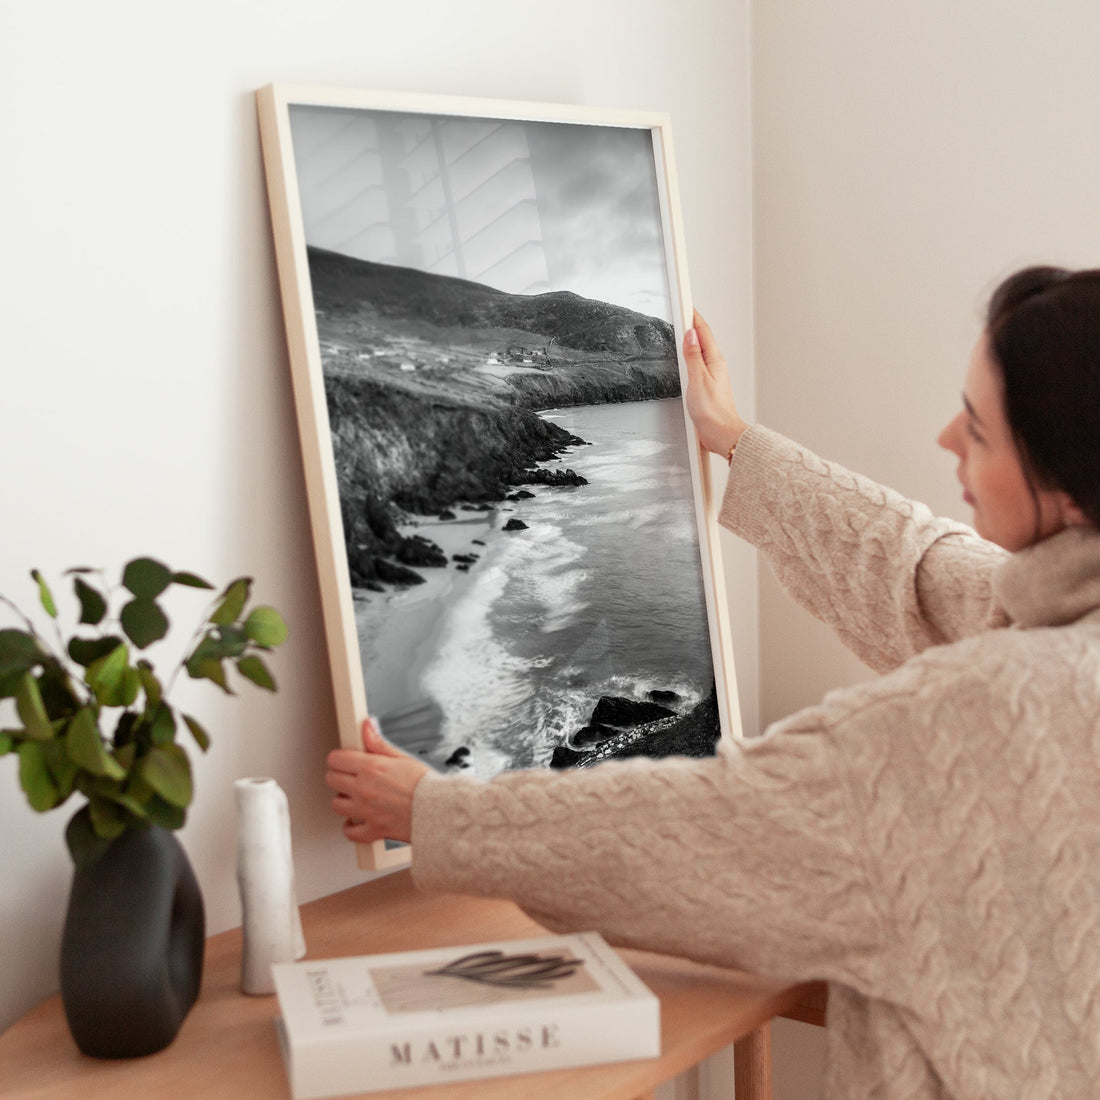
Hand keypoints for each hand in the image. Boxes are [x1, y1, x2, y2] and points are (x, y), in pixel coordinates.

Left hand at [325, 717, 429, 844]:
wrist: (440, 810)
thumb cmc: (426, 785)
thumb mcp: (402, 758)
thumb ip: (378, 743)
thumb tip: (367, 726)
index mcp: (371, 768)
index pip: (336, 759)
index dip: (339, 758)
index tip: (345, 760)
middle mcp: (364, 789)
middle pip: (331, 780)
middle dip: (339, 776)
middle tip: (351, 777)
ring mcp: (366, 811)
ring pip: (336, 805)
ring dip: (344, 800)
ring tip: (356, 797)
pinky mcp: (372, 829)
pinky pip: (349, 832)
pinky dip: (351, 827)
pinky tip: (358, 820)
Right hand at [683, 310, 748, 457]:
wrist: (721, 433)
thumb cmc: (712, 411)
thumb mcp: (697, 379)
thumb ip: (693, 356)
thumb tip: (690, 335)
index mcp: (714, 361)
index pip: (703, 332)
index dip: (694, 318)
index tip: (687, 305)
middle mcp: (715, 366)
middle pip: (703, 340)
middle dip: (693, 325)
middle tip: (684, 312)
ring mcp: (712, 376)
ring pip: (701, 352)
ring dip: (693, 341)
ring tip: (684, 330)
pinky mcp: (708, 387)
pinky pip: (698, 365)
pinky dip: (692, 357)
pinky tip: (687, 360)